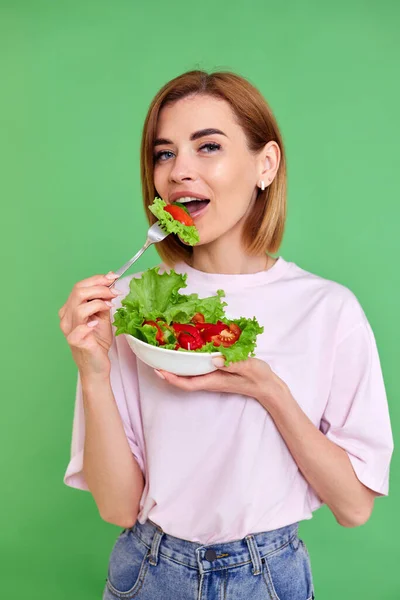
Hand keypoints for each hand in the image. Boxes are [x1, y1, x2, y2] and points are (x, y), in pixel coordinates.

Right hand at [58, 272, 122, 378]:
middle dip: (99, 288)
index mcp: (71, 309)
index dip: (97, 279)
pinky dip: (88, 324)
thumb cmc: (97, 341)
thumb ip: (103, 300)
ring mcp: (69, 330)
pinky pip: (79, 329)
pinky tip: (96, 323)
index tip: (113, 277)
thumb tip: (110, 281)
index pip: (80, 286)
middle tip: (114, 292)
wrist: (97, 365)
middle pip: (78, 292)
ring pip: (79, 307)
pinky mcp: (75, 342)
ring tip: (110, 306)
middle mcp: (67, 317)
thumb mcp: (102, 316)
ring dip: (98, 302)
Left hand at [155, 357, 286, 406]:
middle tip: (153, 359)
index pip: (187, 383)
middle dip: (168, 371)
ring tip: (165, 354)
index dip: (171, 378)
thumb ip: (232, 363)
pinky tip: (187, 353)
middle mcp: (210, 381)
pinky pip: (198, 370)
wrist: (268, 387)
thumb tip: (214, 358)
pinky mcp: (218, 374)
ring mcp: (213, 378)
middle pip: (184, 379)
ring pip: (190, 375)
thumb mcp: (248, 367)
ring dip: (176, 367)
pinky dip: (188, 363)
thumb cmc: (259, 377)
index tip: (158, 370)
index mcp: (214, 381)